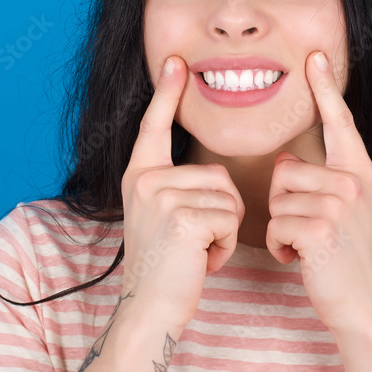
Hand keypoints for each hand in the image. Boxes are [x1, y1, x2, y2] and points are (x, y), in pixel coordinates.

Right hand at [119, 55, 244, 330]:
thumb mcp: (161, 219)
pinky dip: (225, 246)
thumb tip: (210, 174)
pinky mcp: (182, 217)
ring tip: (197, 252)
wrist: (150, 309)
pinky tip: (202, 261)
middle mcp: (146, 180)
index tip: (177, 62)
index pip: (155, 126)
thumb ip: (176, 190)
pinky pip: (230, 218)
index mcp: (141, 177)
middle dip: (223, 213)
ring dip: (225, 232)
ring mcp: (162, 197)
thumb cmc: (166, 268)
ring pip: (229, 197)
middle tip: (195, 243)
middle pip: (218, 174)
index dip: (167, 93)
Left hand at [265, 51, 371, 332]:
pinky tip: (302, 260)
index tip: (314, 55)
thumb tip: (283, 166)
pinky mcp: (320, 228)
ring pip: (276, 199)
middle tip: (310, 233)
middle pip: (284, 171)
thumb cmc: (343, 259)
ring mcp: (338, 204)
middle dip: (283, 205)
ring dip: (281, 229)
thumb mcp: (341, 212)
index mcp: (358, 171)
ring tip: (308, 248)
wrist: (364, 306)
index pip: (338, 122)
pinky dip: (280, 247)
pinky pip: (275, 224)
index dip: (325, 88)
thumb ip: (321, 182)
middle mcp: (352, 181)